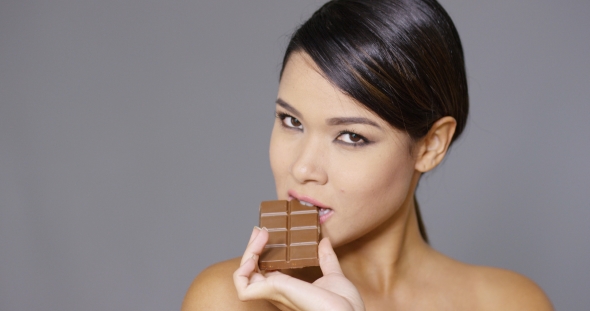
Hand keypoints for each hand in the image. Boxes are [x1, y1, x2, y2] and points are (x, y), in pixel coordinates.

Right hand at [233, 227, 364, 310]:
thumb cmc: (345, 308)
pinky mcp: (274, 292)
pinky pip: (243, 286)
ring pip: (243, 276)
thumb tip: (324, 241)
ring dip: (247, 253)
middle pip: (251, 272)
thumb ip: (326, 259)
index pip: (265, 271)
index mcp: (289, 290)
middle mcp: (278, 293)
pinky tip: (254, 255)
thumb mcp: (334, 276)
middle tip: (260, 229)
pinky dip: (242, 270)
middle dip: (251, 247)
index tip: (266, 233)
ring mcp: (274, 293)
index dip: (261, 252)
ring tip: (259, 236)